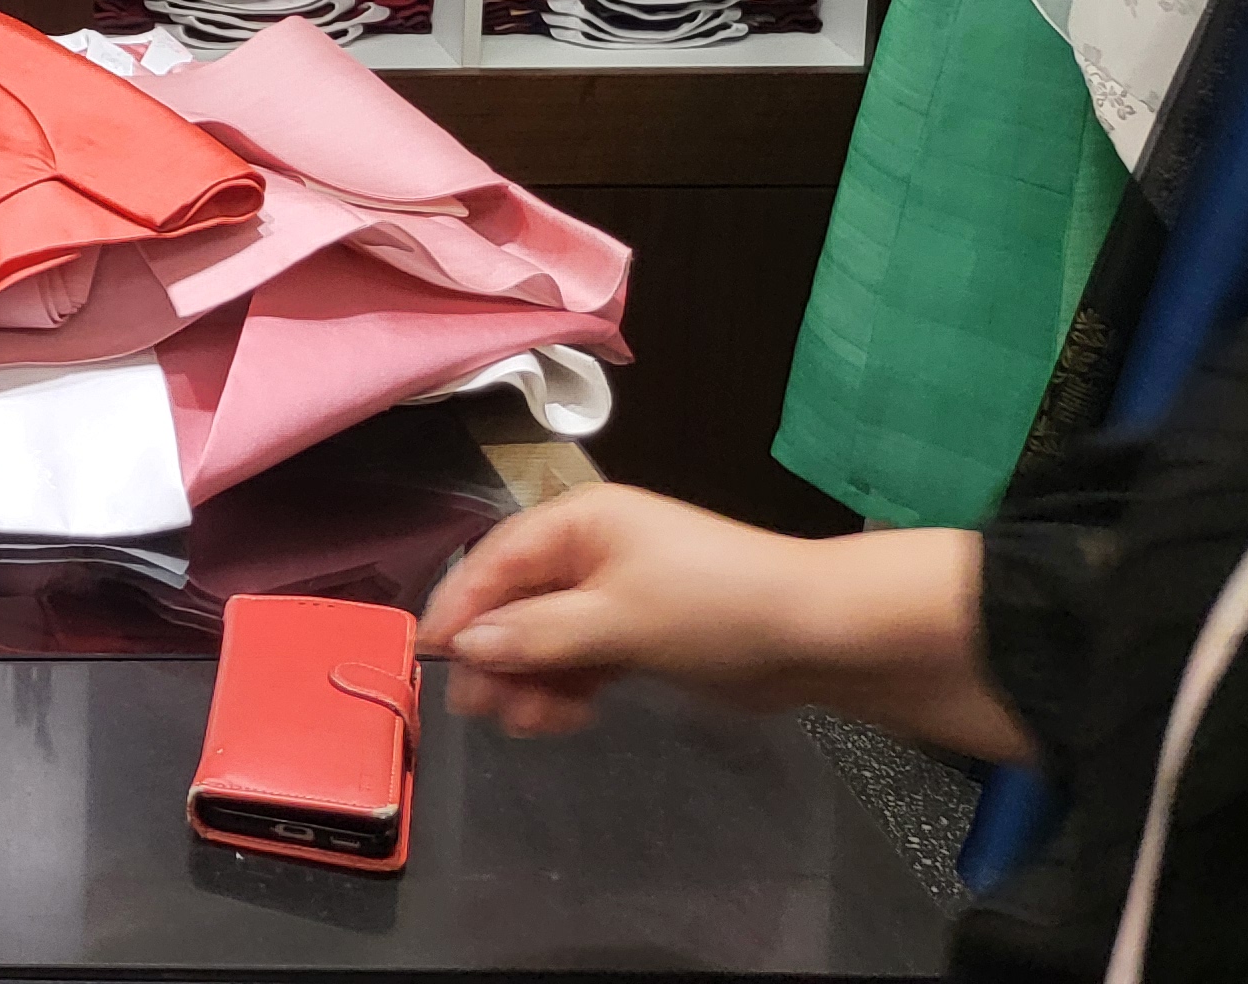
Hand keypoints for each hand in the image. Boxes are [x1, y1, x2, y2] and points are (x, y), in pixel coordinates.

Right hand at [415, 485, 1026, 759]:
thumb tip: (468, 647)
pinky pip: (579, 657)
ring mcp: (613, 593)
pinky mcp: (638, 634)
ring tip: (524, 725)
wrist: (816, 635)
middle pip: (515, 601)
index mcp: (577, 522)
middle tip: (479, 712)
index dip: (459, 609)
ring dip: (528, 678)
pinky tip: (558, 717)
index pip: (495, 561)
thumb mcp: (618, 620)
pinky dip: (564, 685)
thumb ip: (537, 634)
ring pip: (545, 636)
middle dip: (495, 654)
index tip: (431, 661)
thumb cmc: (713, 607)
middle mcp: (587, 551)